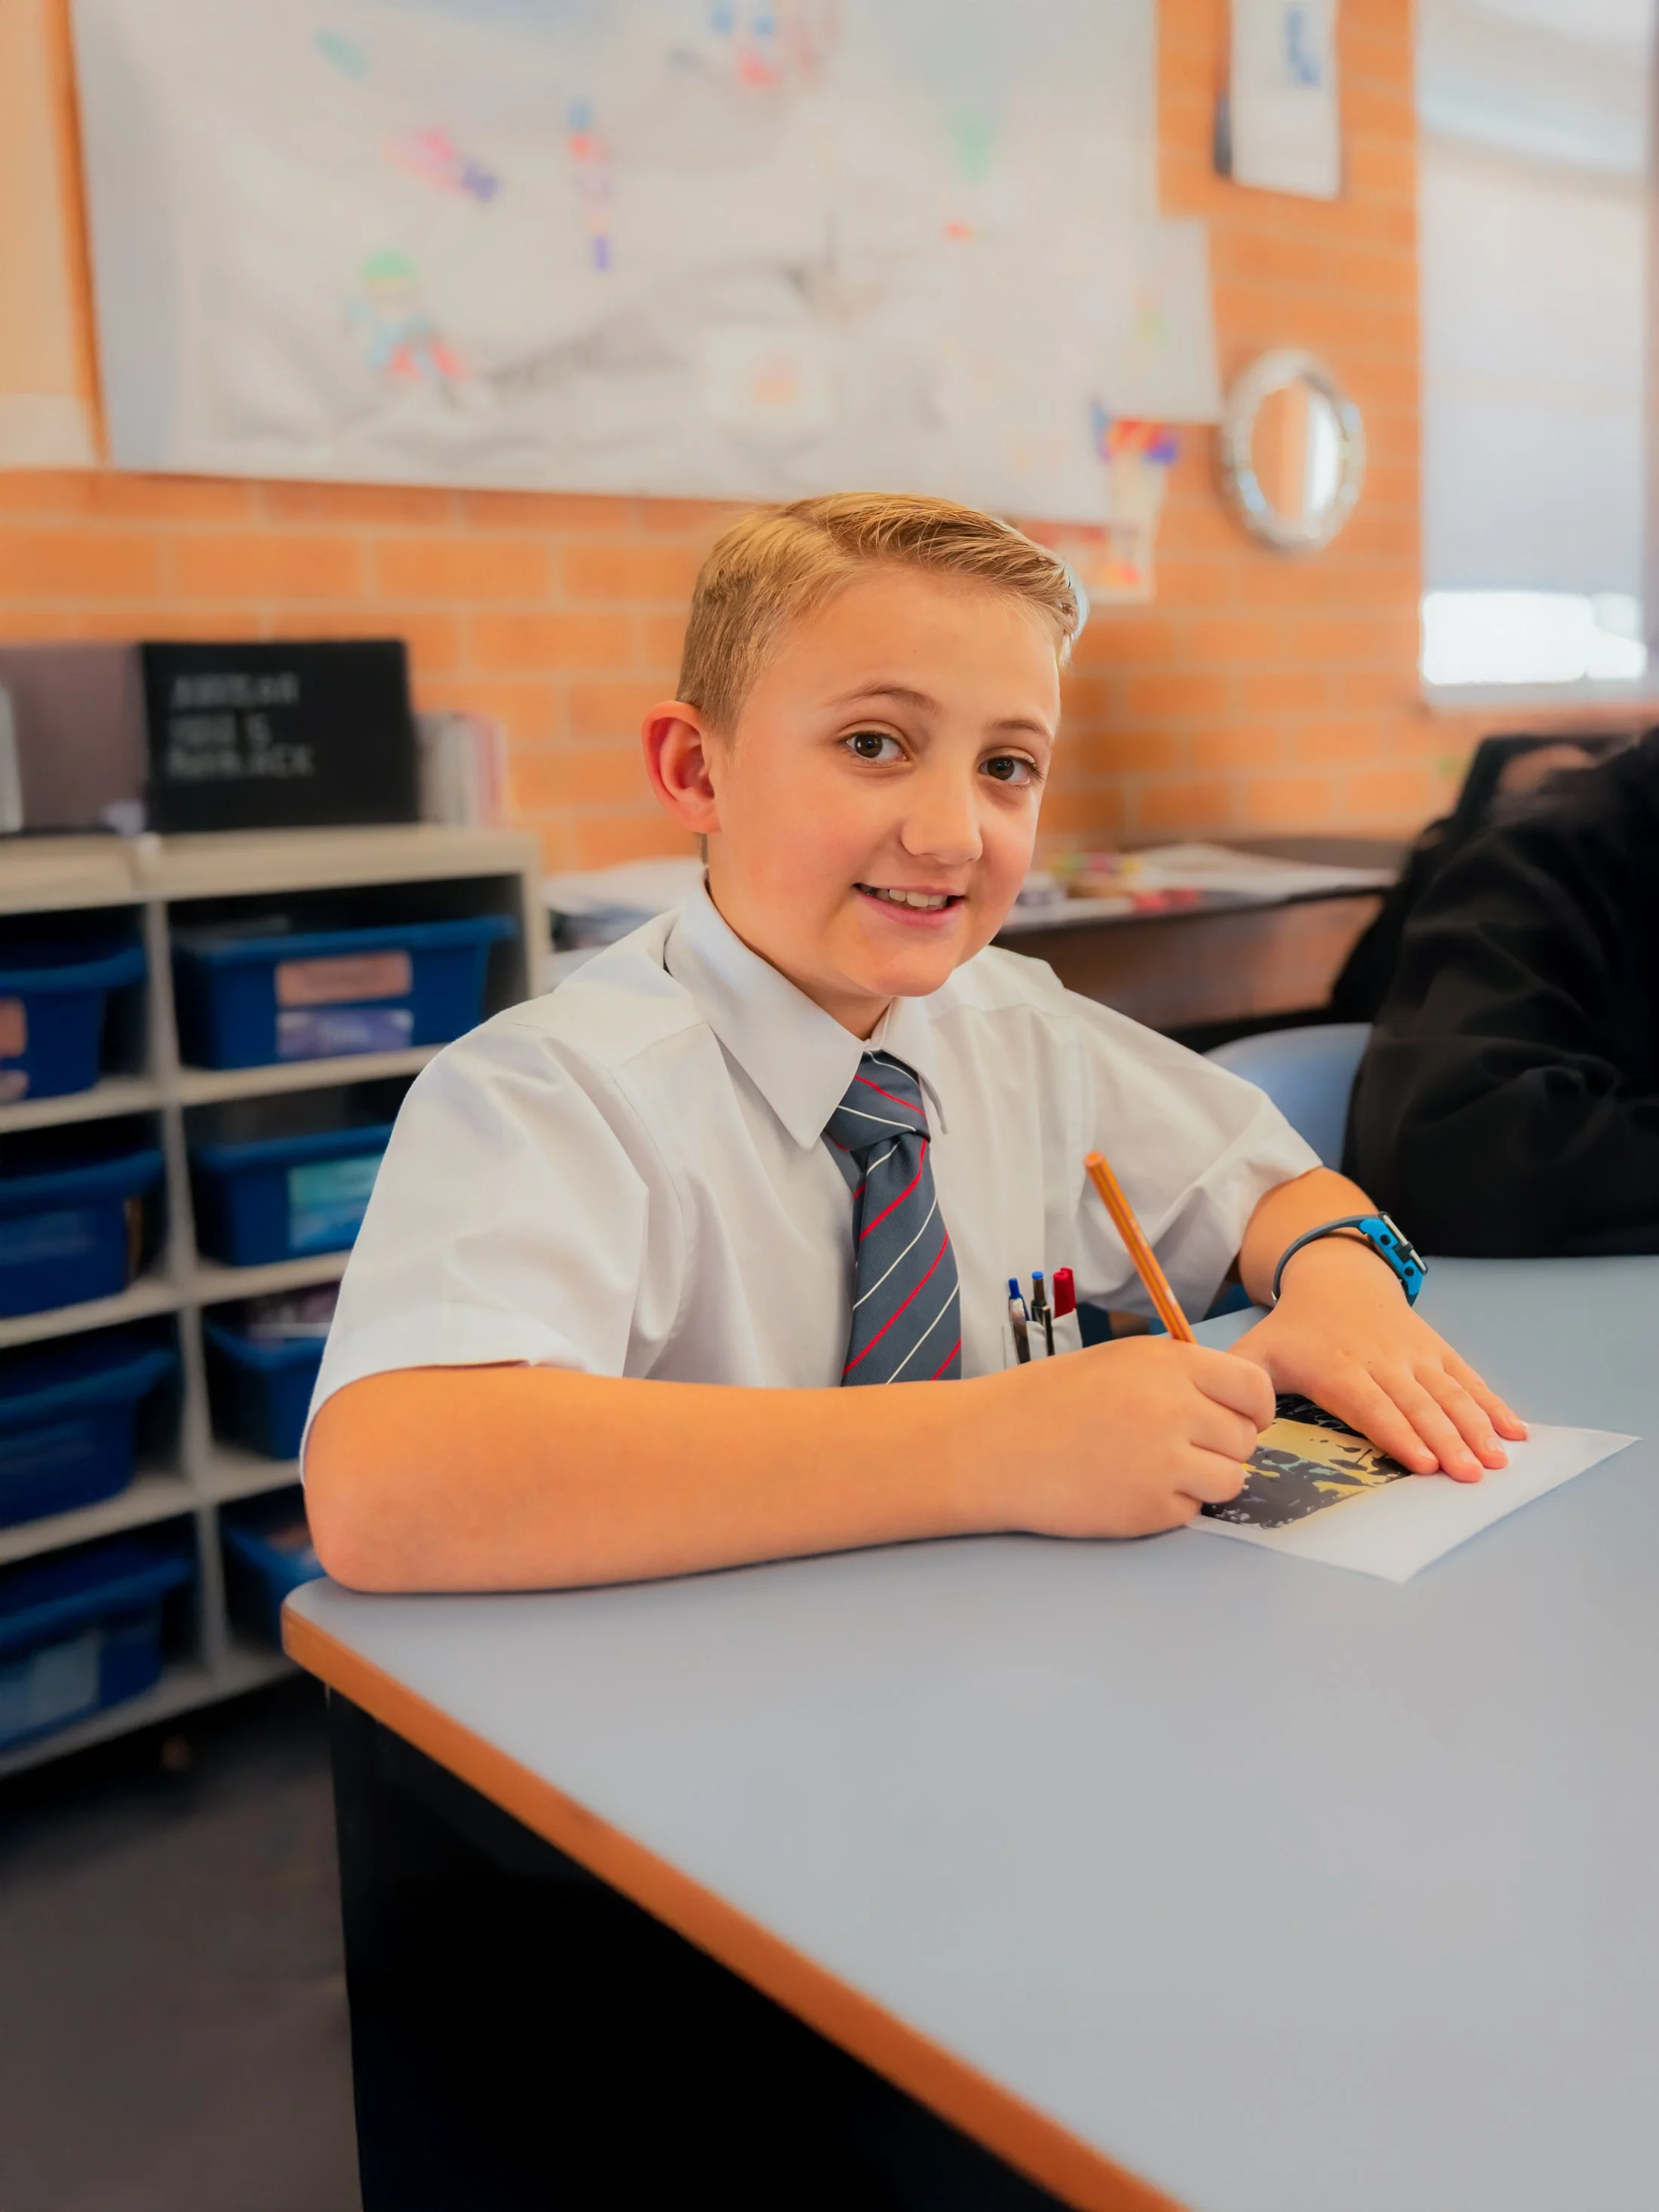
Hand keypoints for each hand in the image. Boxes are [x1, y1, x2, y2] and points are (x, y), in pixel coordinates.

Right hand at [979, 1337, 1275, 1537]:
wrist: (993, 1446)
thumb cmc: (1049, 1399)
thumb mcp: (1120, 1360)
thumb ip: (1178, 1375)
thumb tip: (1232, 1405)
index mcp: (1169, 1363)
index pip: (1254, 1388)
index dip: (1253, 1408)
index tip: (1239, 1419)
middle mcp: (1175, 1409)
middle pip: (1244, 1438)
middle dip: (1223, 1445)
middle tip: (1181, 1447)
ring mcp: (1165, 1462)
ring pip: (1230, 1480)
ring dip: (1205, 1479)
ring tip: (1158, 1469)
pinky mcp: (1150, 1510)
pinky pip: (1192, 1511)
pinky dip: (1170, 1505)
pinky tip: (1128, 1488)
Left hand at [1231, 1238, 1526, 1480]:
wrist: (1336, 1277)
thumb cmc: (1294, 1328)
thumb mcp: (1257, 1349)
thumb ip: (1238, 1384)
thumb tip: (1222, 1421)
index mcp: (1338, 1368)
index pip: (1371, 1405)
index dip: (1398, 1433)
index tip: (1424, 1461)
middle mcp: (1381, 1361)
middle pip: (1417, 1404)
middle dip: (1446, 1439)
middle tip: (1470, 1474)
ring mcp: (1413, 1354)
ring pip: (1448, 1392)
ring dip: (1476, 1426)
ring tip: (1497, 1459)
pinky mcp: (1436, 1350)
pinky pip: (1467, 1378)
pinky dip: (1493, 1403)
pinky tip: (1514, 1430)